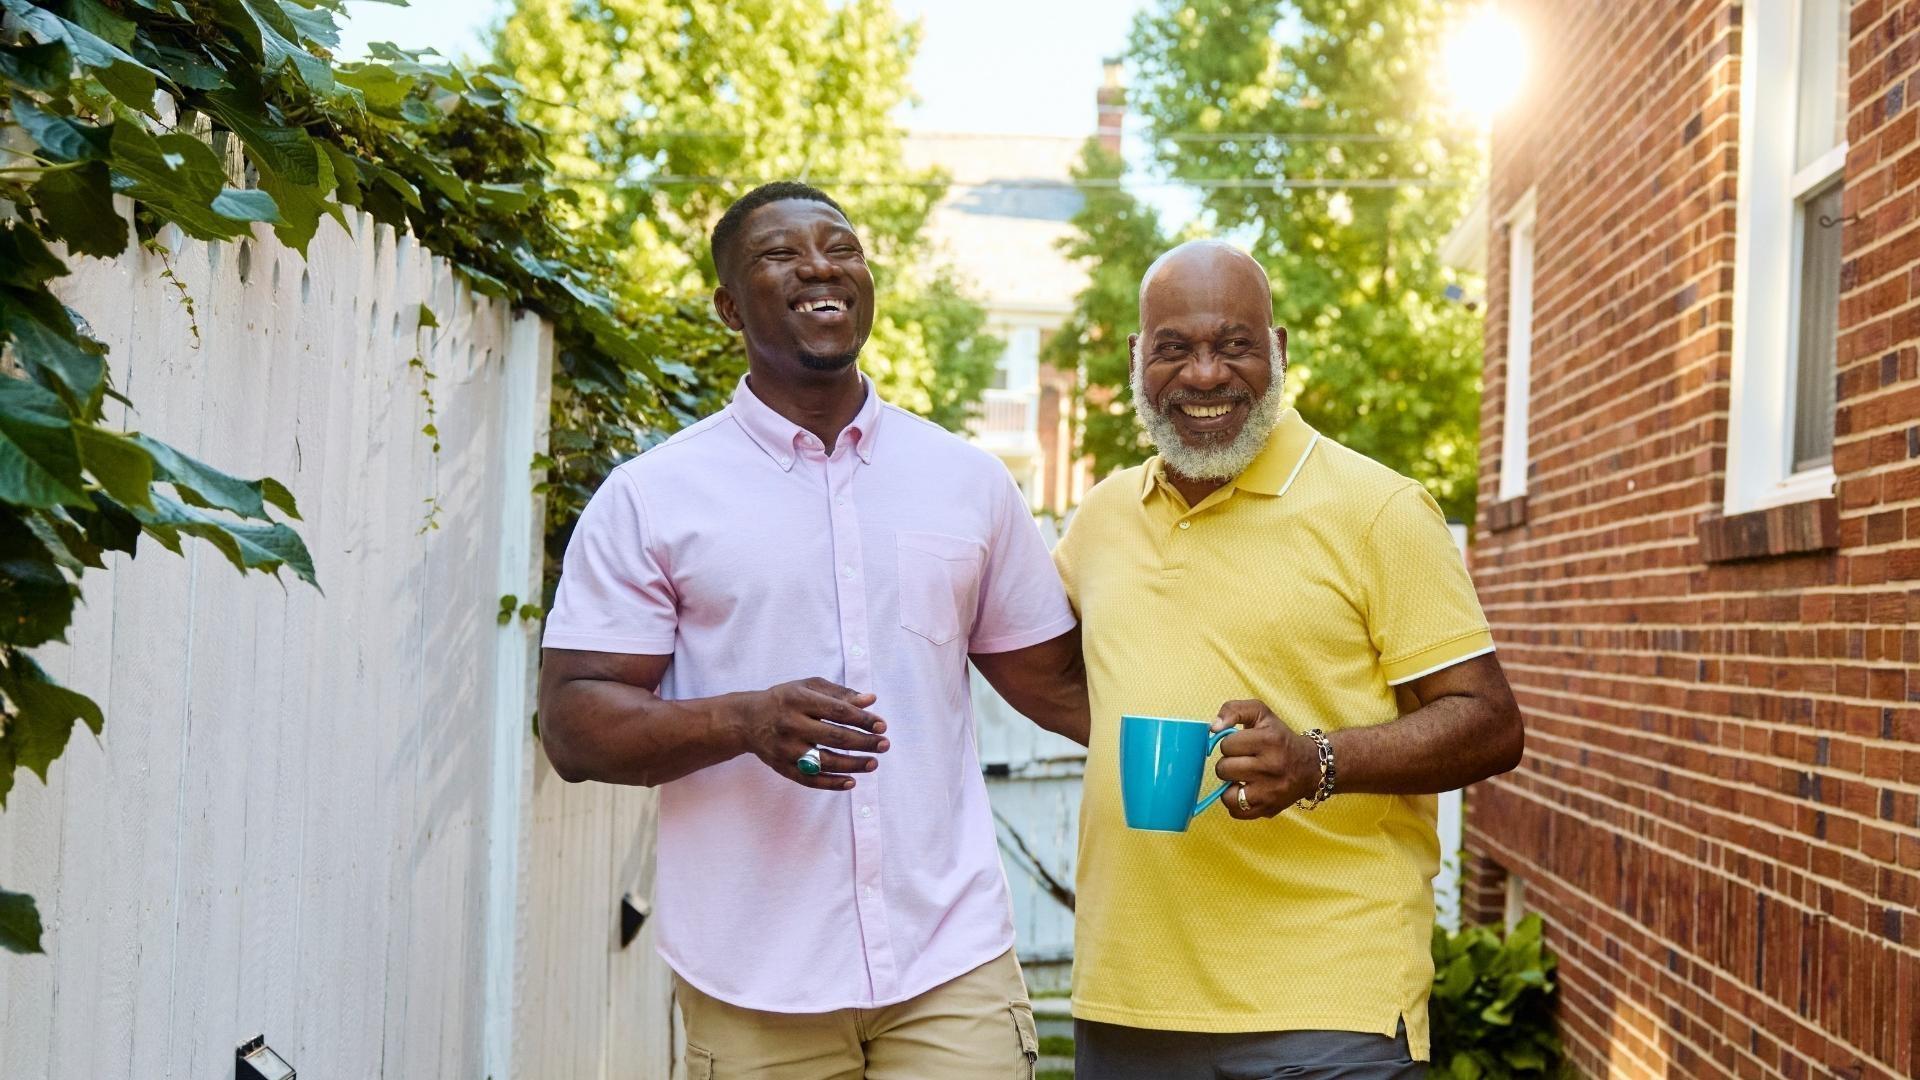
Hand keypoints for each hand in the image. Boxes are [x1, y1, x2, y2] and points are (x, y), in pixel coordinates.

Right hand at [732, 677, 889, 789]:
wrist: (748, 720)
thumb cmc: (785, 699)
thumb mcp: (809, 687)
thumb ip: (840, 693)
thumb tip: (870, 700)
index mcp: (799, 700)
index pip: (837, 711)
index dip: (862, 719)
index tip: (882, 725)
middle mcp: (791, 724)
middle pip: (834, 737)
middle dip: (863, 743)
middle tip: (884, 745)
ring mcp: (786, 748)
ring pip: (824, 761)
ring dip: (852, 765)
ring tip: (873, 763)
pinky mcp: (782, 767)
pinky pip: (809, 779)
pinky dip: (831, 783)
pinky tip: (851, 781)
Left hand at [1210, 699, 1319, 818]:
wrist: (1311, 766)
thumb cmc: (1279, 738)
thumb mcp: (1261, 713)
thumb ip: (1234, 710)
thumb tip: (1213, 727)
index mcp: (1268, 740)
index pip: (1226, 745)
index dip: (1230, 744)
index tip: (1242, 745)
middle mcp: (1271, 767)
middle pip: (1223, 769)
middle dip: (1229, 764)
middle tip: (1242, 761)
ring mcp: (1270, 791)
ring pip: (1226, 794)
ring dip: (1230, 786)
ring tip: (1242, 778)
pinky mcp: (1269, 809)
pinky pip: (1236, 812)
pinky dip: (1236, 803)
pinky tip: (1246, 792)